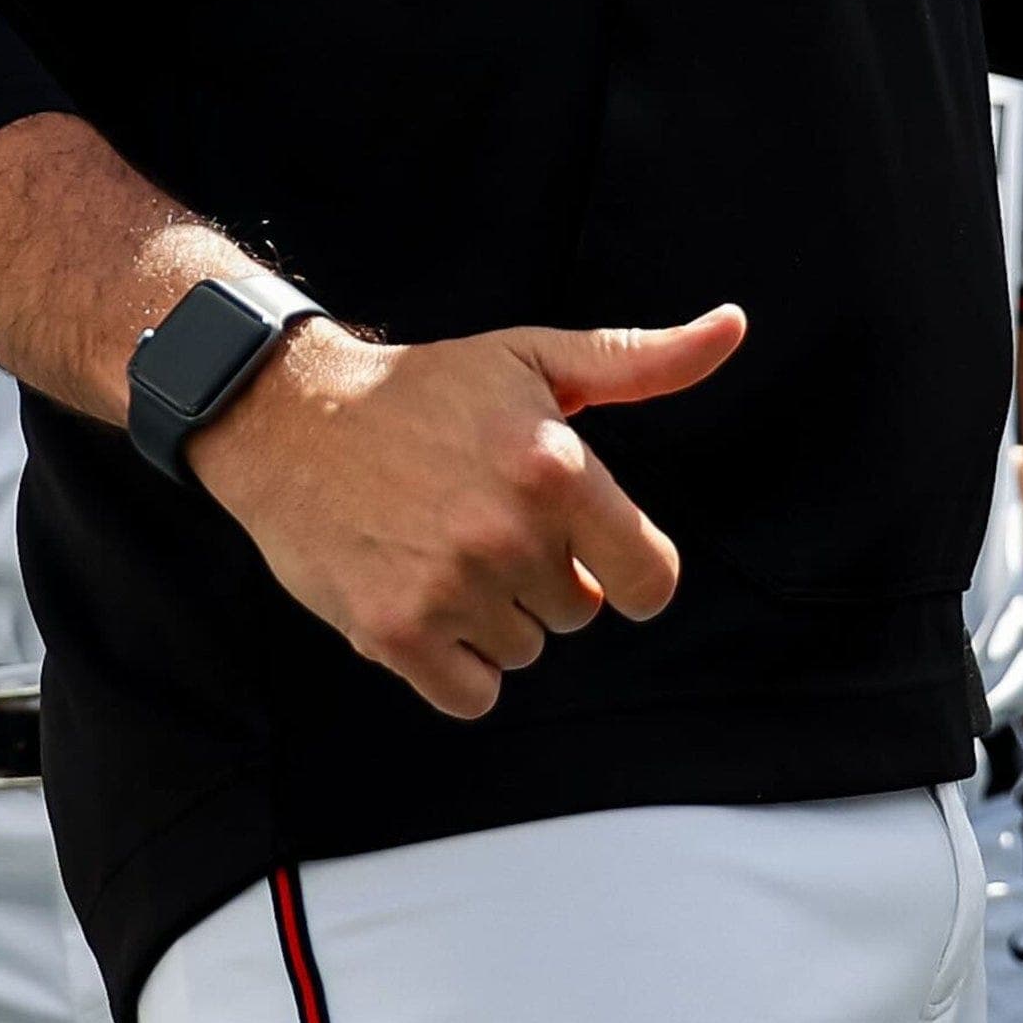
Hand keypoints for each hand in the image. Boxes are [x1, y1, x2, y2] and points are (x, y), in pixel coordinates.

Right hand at [191, 309, 746, 719]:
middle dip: (545, 577)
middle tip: (485, 522)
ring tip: (444, 549)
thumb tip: (733, 328)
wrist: (290, 419)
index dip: (626, 570)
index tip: (589, 548)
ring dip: (496, 616)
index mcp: (557, 468)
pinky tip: (423, 597)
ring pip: (524, 651)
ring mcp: (449, 589)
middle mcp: (509, 534)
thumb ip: (640, 361)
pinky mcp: (395, 634)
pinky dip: (455, 665)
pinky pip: (472, 694)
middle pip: (579, 614)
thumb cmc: (423, 389)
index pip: (652, 581)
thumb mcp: (535, 360)